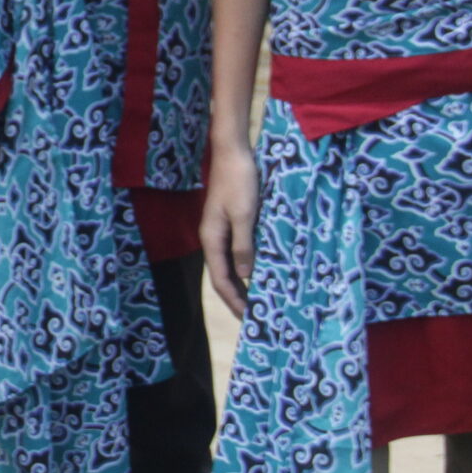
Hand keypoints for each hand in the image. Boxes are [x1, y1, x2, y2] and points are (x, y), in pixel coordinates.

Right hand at [200, 135, 257, 316]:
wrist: (232, 152)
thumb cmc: (239, 181)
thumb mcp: (244, 214)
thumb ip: (243, 245)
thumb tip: (245, 275)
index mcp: (212, 238)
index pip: (221, 280)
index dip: (234, 301)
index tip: (249, 320)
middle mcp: (213, 238)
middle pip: (223, 276)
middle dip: (237, 298)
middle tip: (255, 318)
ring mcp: (220, 231)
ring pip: (230, 266)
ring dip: (242, 285)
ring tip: (258, 301)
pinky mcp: (230, 223)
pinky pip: (236, 252)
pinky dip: (246, 267)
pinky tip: (259, 271)